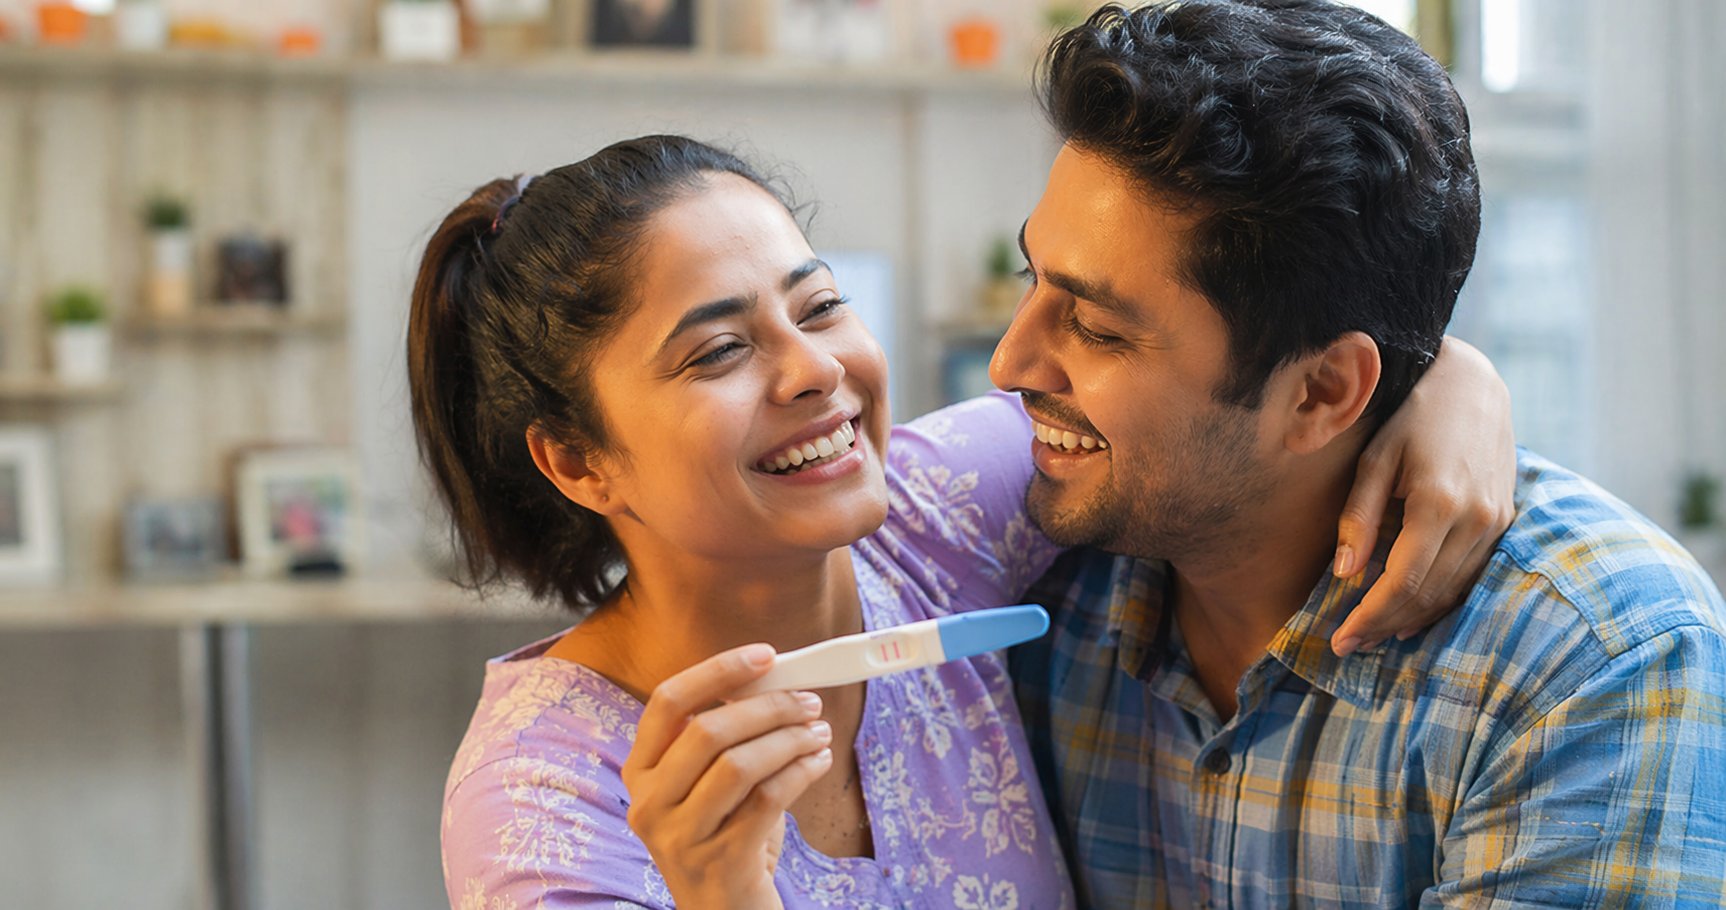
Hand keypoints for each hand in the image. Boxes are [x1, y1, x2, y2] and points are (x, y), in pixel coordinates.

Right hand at [621, 643, 834, 908]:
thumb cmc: (722, 834)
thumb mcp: (709, 784)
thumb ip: (726, 737)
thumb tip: (777, 680)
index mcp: (641, 771)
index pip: (668, 702)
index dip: (717, 671)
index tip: (765, 654)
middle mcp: (649, 802)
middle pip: (708, 731)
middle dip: (768, 707)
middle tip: (808, 701)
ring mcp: (680, 836)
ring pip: (739, 765)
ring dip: (789, 739)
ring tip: (819, 732)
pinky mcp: (719, 861)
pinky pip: (767, 800)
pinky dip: (800, 772)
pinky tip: (818, 763)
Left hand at [1332, 337, 1515, 654]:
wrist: (1472, 384)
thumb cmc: (1411, 416)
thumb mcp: (1375, 458)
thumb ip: (1360, 516)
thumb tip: (1345, 573)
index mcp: (1438, 503)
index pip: (1402, 582)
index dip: (1369, 617)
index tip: (1340, 641)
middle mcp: (1476, 520)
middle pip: (1428, 595)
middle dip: (1384, 625)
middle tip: (1347, 645)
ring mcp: (1497, 522)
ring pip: (1453, 592)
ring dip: (1412, 619)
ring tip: (1373, 634)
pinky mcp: (1505, 520)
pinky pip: (1472, 576)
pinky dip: (1441, 600)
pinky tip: (1411, 613)